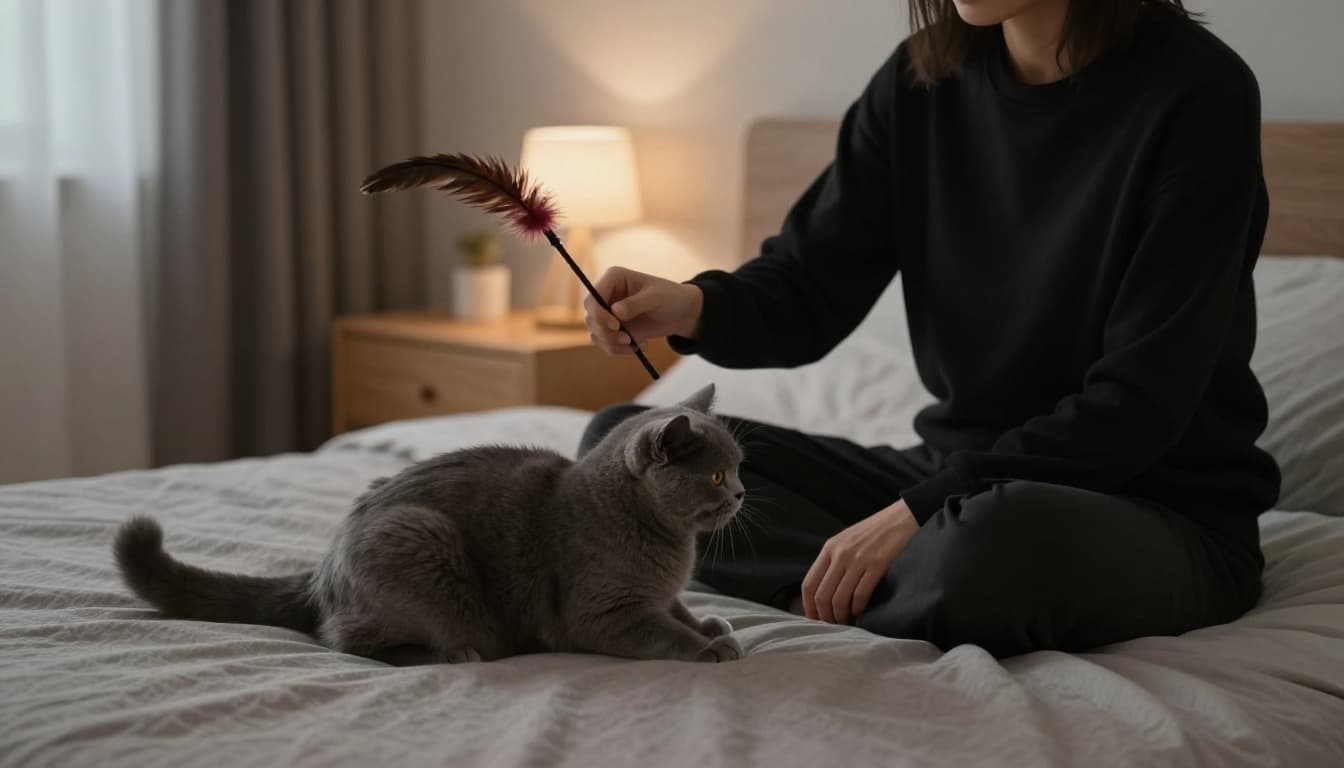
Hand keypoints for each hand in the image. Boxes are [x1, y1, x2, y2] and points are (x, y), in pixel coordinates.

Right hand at [584, 267, 702, 354]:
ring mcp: (608, 313)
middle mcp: (606, 295)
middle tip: (627, 340)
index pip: (593, 297)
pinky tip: (639, 346)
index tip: (616, 325)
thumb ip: (636, 303)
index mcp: (613, 279)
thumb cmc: (670, 297)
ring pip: (596, 333)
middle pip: (591, 317)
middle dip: (606, 332)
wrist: (681, 313)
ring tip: (635, 344)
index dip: (599, 313)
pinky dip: (619, 349)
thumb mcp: (656, 298)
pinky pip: (605, 343)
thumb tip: (616, 312)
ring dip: (613, 343)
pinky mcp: (613, 329)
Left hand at [801, 499, 917, 623]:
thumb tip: (822, 591)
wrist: (900, 518)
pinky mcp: (877, 566)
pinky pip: (860, 595)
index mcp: (829, 548)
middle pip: (822, 595)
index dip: (808, 606)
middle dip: (824, 616)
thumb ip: (832, 561)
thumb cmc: (872, 532)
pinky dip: (857, 609)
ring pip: (840, 598)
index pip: (809, 583)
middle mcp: (840, 554)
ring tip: (845, 621)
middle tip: (831, 626)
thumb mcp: (845, 541)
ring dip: (841, 616)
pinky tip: (859, 612)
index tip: (813, 619)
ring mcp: (858, 560)